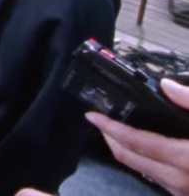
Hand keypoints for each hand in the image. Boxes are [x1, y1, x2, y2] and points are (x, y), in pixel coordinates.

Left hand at [87, 78, 188, 195]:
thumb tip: (167, 86)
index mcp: (187, 160)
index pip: (136, 142)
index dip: (109, 127)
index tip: (91, 113)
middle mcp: (181, 182)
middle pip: (131, 159)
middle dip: (110, 137)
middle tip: (99, 117)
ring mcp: (185, 192)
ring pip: (143, 171)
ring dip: (126, 150)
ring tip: (118, 128)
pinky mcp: (188, 195)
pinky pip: (159, 178)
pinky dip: (146, 160)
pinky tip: (149, 147)